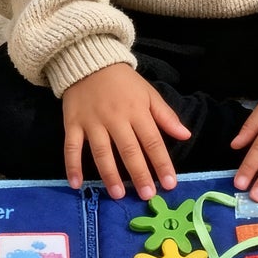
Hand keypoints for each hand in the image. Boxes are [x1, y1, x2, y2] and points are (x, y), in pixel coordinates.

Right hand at [61, 64, 190, 200]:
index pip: (153, 141)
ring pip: (102, 152)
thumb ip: (166, 116)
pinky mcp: (72, 123)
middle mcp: (116, 118)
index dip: (162, 163)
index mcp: (137, 111)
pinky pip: (71, 147)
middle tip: (147, 195)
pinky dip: (72, 165)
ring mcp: (92, 122)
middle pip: (129, 149)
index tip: (170, 184)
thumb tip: (186, 135)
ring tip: (118, 194)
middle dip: (139, 174)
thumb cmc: (124, 82)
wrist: (90, 62)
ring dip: (110, 174)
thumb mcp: (149, 94)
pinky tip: (77, 184)